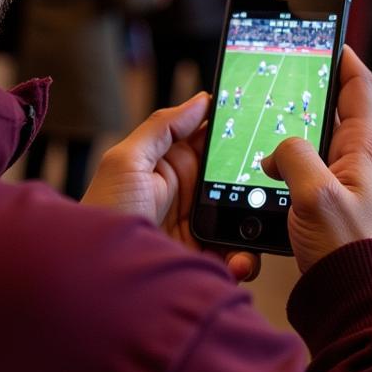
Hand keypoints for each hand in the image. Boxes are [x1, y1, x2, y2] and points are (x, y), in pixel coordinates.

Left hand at [82, 93, 259, 282]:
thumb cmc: (104, 211)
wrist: (98, 272)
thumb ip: (161, 128)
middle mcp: (188, 193)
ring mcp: (197, 226)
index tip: (263, 123)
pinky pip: (236, 255)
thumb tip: (199, 100)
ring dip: (254, 224)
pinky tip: (238, 260)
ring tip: (255, 229)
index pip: (211, 142)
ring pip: (241, 218)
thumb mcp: (126, 161)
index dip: (235, 133)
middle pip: (234, 180)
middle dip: (255, 181)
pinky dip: (245, 258)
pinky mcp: (202, 257)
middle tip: (273, 183)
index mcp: (171, 165)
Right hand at [262, 46, 371, 272]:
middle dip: (307, 93)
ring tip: (264, 121)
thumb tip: (278, 150)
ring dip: (290, 133)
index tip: (328, 38)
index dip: (343, 58)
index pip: (359, 88)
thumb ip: (293, 156)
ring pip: (313, 144)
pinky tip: (263, 169)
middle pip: (333, 112)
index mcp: (364, 149)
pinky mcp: (328, 207)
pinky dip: (283, 164)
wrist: (359, 299)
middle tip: (282, 77)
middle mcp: (358, 163)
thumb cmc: (348, 249)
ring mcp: (344, 185)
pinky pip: (304, 173)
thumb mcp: (315, 193)